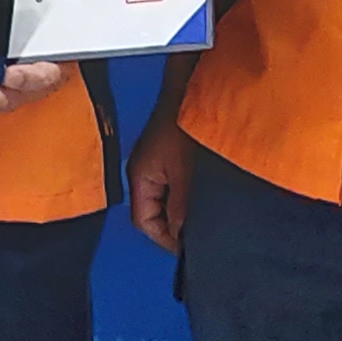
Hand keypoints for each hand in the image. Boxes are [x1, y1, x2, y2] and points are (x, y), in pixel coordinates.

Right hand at [126, 108, 196, 252]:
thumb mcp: (184, 173)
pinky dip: (183, 197)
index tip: (186, 248)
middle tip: (196, 236)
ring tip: (201, 217)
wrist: (191, 92)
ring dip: (179, 211)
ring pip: (162, 201)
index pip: (143, 221)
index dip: (164, 238)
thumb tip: (179, 234)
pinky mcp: (166, 158)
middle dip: (172, 226)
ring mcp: (154, 165)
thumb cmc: (185, 124)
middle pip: (151, 213)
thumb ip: (180, 206)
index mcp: (140, 178)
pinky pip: (170, 187)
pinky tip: (200, 196)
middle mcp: (142, 173)